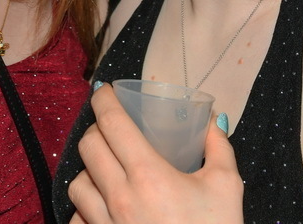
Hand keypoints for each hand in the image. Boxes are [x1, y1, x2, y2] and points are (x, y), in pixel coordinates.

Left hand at [67, 85, 243, 223]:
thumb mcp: (226, 187)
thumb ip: (218, 148)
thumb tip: (214, 121)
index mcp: (148, 175)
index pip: (111, 122)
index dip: (103, 99)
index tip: (104, 91)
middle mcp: (119, 197)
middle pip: (87, 147)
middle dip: (97, 131)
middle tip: (112, 129)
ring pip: (76, 184)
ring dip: (89, 172)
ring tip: (107, 171)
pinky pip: (78, 221)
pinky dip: (85, 211)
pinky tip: (102, 209)